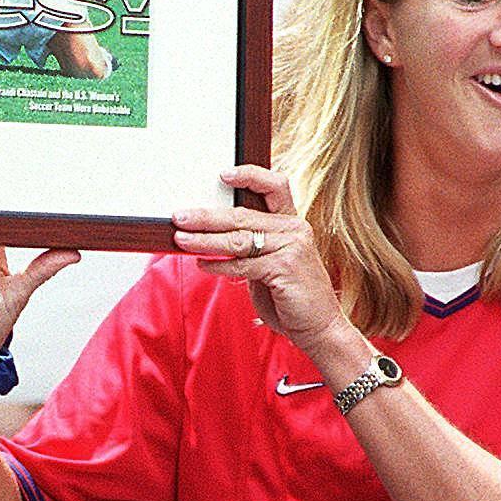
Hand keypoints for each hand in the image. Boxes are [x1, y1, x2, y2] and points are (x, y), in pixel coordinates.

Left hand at [171, 165, 348, 355]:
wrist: (320, 327)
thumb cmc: (291, 297)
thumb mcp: (272, 264)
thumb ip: (252, 248)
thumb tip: (213, 238)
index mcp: (292, 223)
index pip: (275, 187)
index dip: (250, 176)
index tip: (223, 174)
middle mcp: (294, 229)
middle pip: (242, 215)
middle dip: (206, 216)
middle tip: (180, 217)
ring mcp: (291, 247)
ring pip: (238, 239)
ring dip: (205, 240)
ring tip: (181, 240)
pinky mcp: (284, 267)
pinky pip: (242, 264)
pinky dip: (218, 265)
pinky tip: (202, 265)